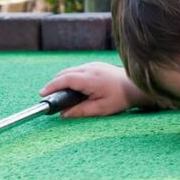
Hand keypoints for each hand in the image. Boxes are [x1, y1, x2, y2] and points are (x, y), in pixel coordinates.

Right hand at [39, 61, 154, 117]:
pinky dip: (72, 77)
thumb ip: (81, 111)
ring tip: (60, 93)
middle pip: (65, 73)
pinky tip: (73, 87)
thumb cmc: (121, 98)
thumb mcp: (102, 109)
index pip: (65, 80)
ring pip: (71, 70)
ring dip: (63, 80)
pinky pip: (78, 69)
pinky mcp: (96, 65)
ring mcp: (94, 65)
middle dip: (55, 84)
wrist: (136, 87)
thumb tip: (64, 114)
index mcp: (91, 79)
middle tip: (49, 97)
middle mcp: (91, 68)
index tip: (43, 94)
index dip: (52, 86)